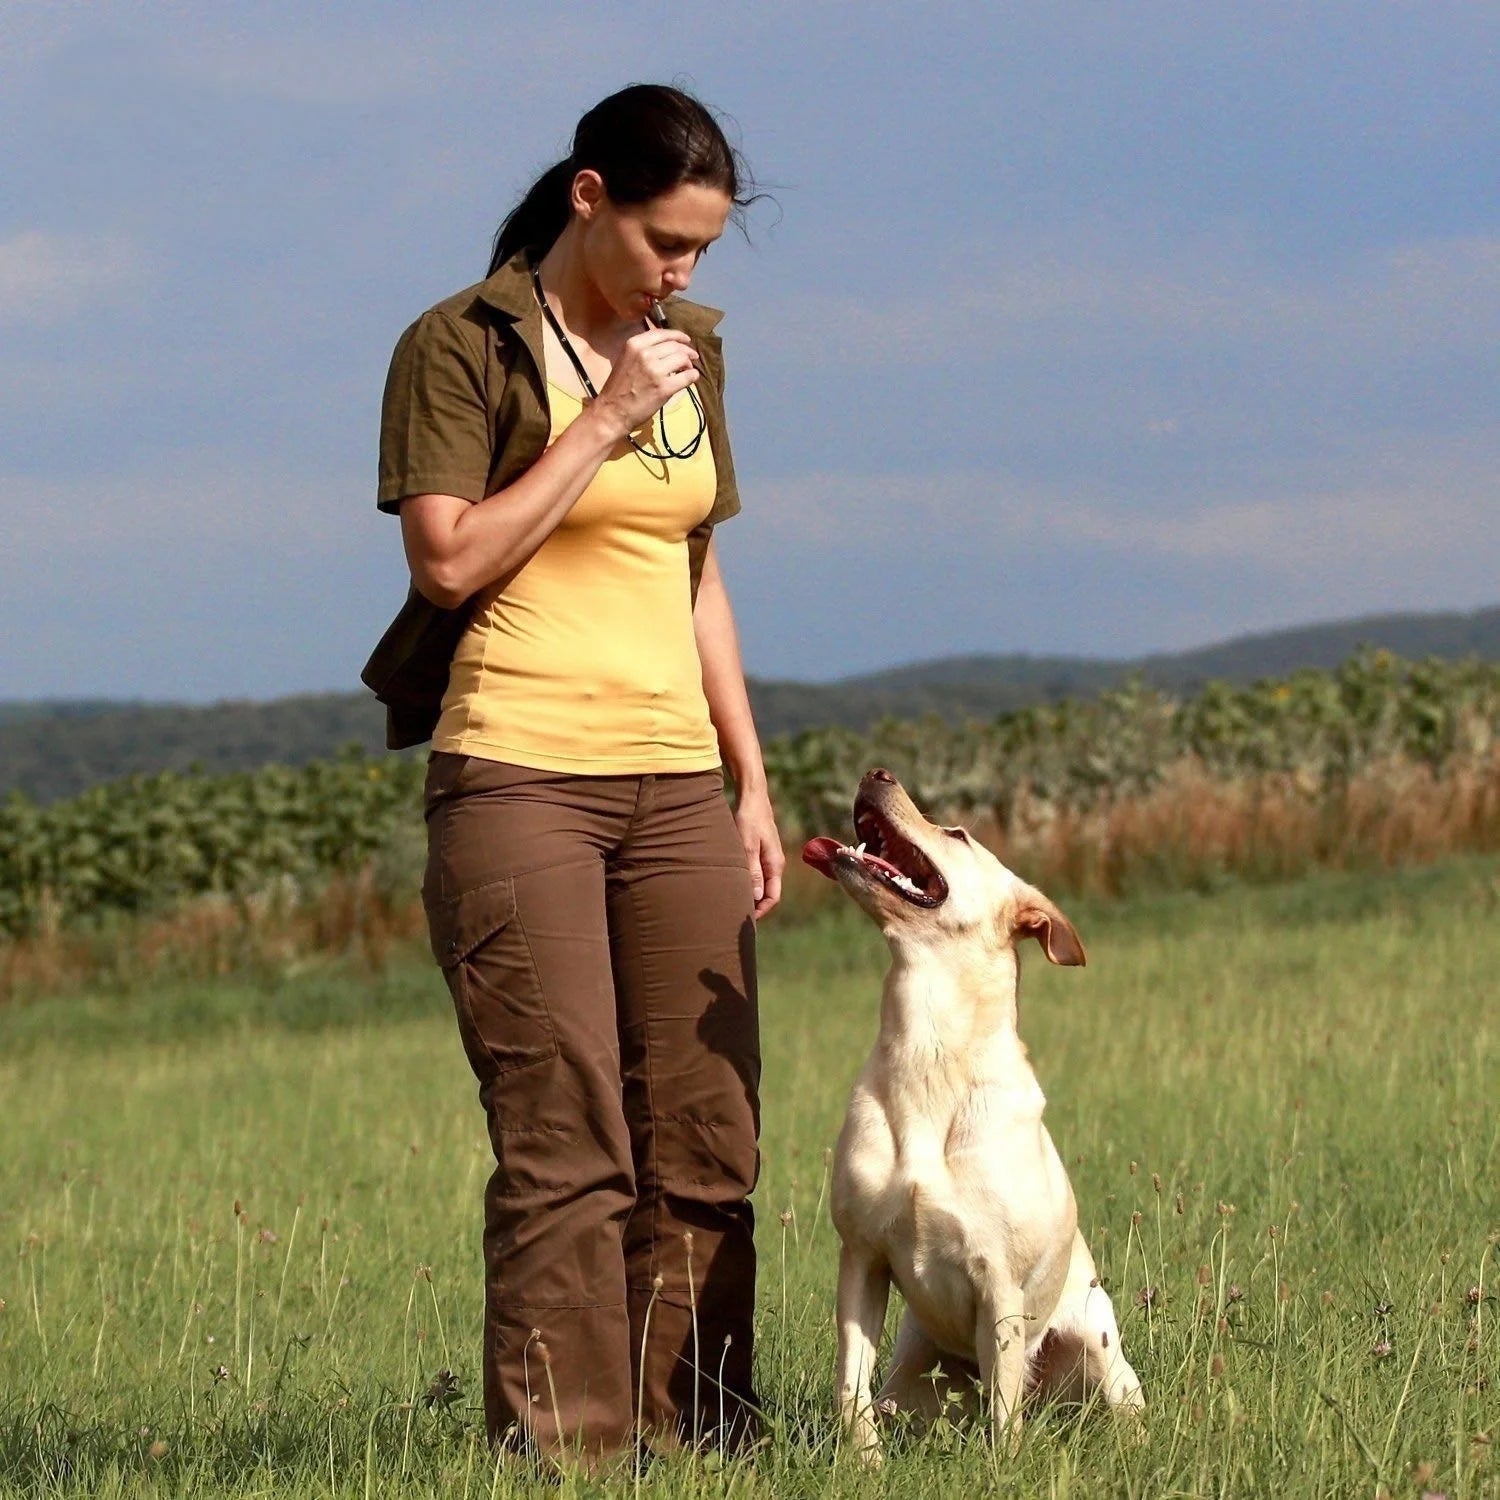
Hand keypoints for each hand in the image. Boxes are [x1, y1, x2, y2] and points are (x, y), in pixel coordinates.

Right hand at [592, 328, 699, 439]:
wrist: (612, 412)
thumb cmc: (618, 388)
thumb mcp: (626, 359)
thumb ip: (644, 350)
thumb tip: (668, 346)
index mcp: (635, 344)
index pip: (663, 334)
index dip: (678, 336)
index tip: (686, 340)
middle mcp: (645, 354)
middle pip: (675, 346)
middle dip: (687, 351)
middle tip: (692, 358)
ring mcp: (655, 370)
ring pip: (683, 358)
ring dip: (689, 364)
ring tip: (687, 370)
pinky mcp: (664, 388)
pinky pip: (687, 377)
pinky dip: (693, 376)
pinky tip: (692, 378)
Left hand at [734, 786, 784, 920]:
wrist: (753, 797)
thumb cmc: (749, 819)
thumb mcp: (747, 846)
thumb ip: (753, 871)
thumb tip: (756, 897)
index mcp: (775, 865)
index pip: (773, 897)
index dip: (760, 911)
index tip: (744, 920)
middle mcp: (775, 864)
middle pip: (768, 894)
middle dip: (755, 906)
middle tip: (736, 916)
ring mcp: (769, 858)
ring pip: (763, 884)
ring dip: (751, 895)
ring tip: (733, 904)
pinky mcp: (761, 852)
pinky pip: (758, 874)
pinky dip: (749, 883)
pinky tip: (734, 885)